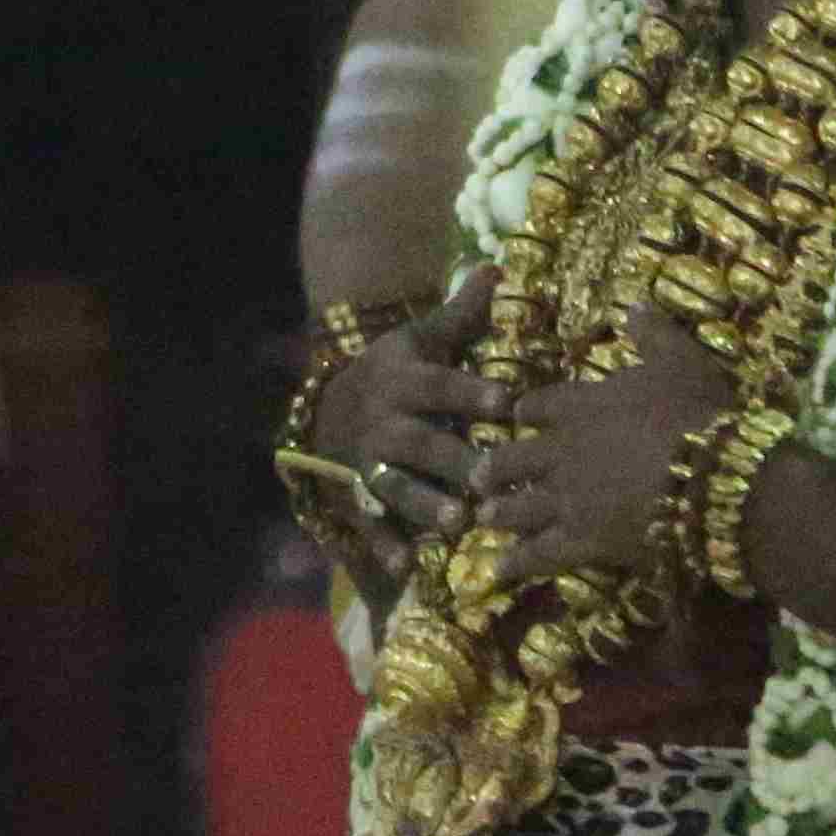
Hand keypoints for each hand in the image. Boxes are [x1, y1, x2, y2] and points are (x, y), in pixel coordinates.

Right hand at [306, 270, 513, 585]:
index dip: (471, 392)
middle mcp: (384, 424)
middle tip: (490, 476)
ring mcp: (367, 464)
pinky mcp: (357, 498)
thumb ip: (460, 314)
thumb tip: (494, 267)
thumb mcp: (420, 339)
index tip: (508, 403)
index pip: (440, 385)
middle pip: (420, 443)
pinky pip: (370, 525)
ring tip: (455, 523)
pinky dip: (385, 546)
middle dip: (454, 461)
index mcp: (403, 382)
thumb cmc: (394, 372)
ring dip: (424, 506)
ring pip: (396, 486)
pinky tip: (405, 567)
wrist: (327, 406)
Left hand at [471, 324, 724, 596]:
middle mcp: (560, 451)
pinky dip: (514, 563)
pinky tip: (496, 571)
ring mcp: (565, 499)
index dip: (524, 411)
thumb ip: (653, 333)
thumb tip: (636, 304)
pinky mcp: (579, 542)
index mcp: (579, 404)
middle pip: (511, 456)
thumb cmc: (695, 411)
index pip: (536, 405)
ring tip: (484, 517)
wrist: (709, 473)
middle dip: (493, 465)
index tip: (514, 415)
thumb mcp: (680, 359)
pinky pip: (537, 555)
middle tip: (478, 473)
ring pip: (515, 505)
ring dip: (498, 511)